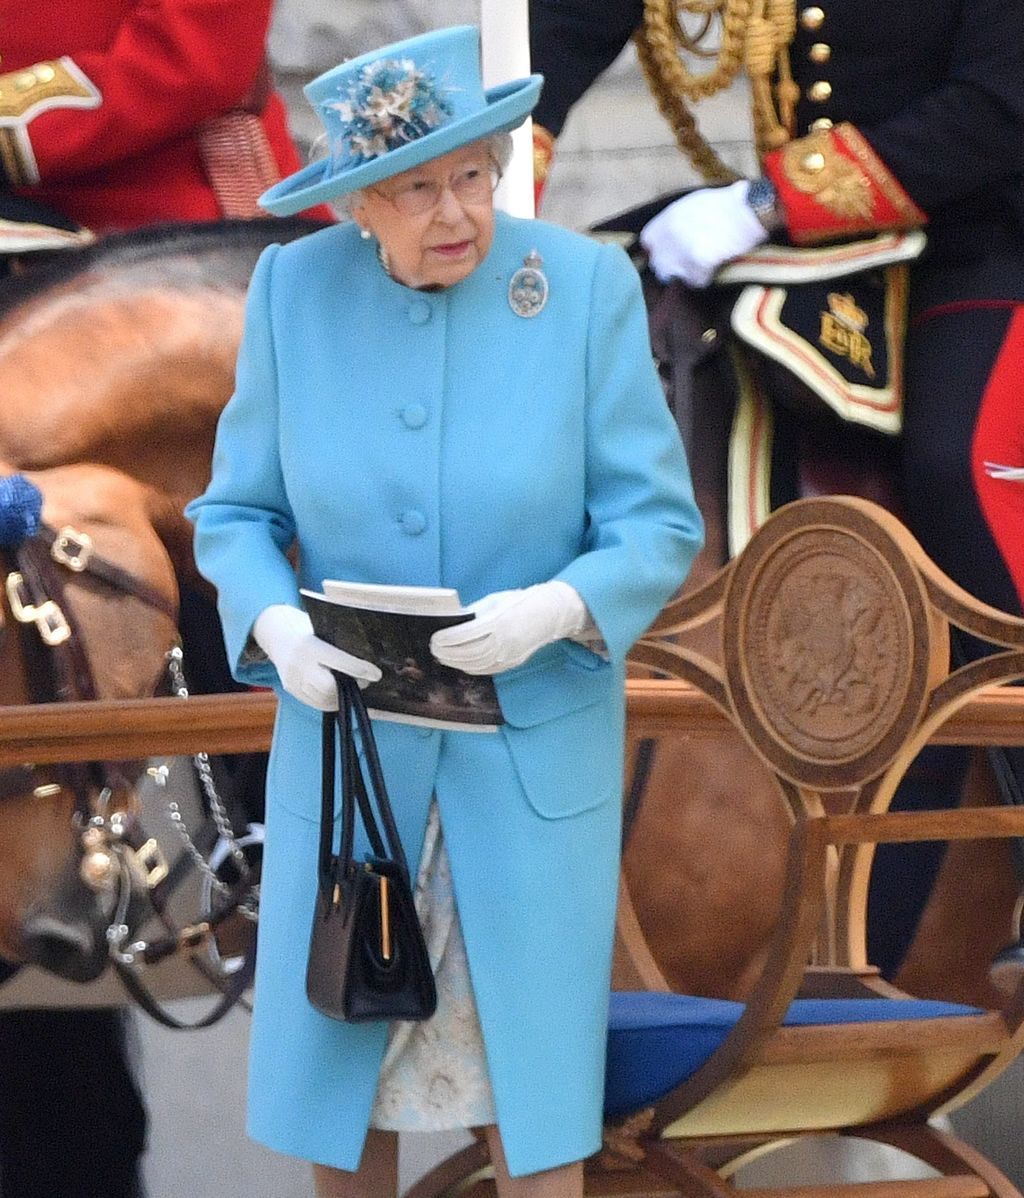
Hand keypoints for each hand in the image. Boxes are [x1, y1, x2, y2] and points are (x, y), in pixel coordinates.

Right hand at [252, 604, 380, 710]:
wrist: (275, 632)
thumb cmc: (306, 628)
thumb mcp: (321, 629)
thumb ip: (338, 644)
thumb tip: (366, 658)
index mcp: (310, 645)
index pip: (339, 661)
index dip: (360, 669)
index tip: (376, 674)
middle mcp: (299, 664)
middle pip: (328, 687)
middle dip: (349, 687)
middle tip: (363, 681)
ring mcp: (293, 679)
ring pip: (323, 699)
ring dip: (341, 696)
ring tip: (350, 686)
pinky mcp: (291, 689)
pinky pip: (315, 703)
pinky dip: (331, 701)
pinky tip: (338, 694)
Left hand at [429, 581, 586, 675]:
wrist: (550, 614)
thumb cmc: (520, 602)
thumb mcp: (495, 601)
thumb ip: (474, 613)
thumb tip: (453, 623)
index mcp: (498, 622)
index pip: (466, 635)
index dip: (448, 639)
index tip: (436, 638)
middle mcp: (504, 641)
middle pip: (469, 653)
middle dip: (448, 653)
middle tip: (435, 650)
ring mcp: (509, 654)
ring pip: (476, 665)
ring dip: (456, 662)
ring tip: (444, 657)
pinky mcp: (513, 662)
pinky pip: (487, 669)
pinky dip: (471, 668)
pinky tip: (461, 663)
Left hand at [639, 180, 768, 286]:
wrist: (749, 209)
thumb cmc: (726, 205)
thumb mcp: (692, 204)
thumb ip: (675, 221)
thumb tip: (666, 238)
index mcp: (668, 216)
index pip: (647, 241)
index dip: (658, 250)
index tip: (669, 254)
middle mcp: (671, 232)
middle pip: (658, 263)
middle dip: (671, 266)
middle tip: (688, 265)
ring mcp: (683, 248)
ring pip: (673, 276)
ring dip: (686, 275)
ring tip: (701, 268)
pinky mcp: (699, 261)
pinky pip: (695, 281)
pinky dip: (703, 279)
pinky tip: (713, 269)